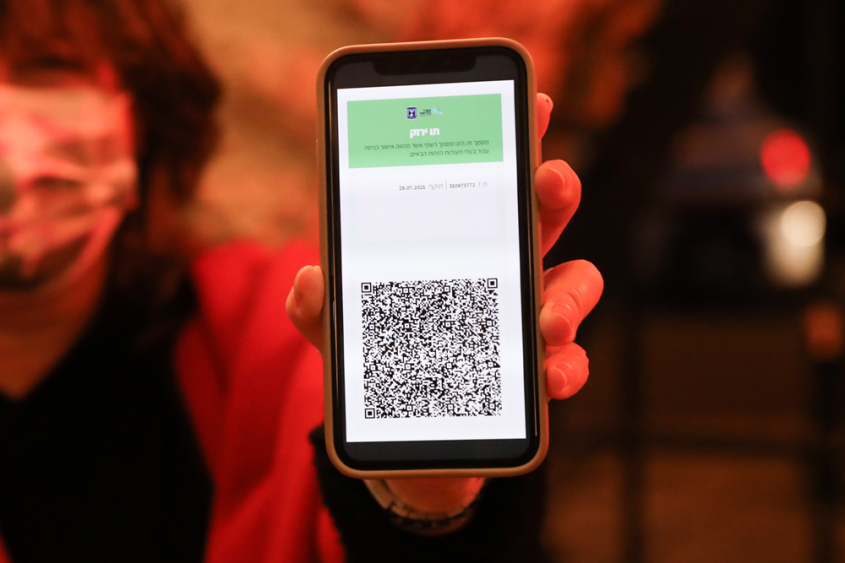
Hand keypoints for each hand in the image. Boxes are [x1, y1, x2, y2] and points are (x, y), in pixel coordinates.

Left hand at [286, 93, 602, 512]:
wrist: (404, 440)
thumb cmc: (380, 368)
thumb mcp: (341, 334)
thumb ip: (319, 309)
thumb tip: (308, 279)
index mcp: (459, 246)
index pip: (492, 182)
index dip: (517, 141)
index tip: (534, 104)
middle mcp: (502, 274)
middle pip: (543, 219)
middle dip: (554, 193)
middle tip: (550, 181)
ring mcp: (525, 322)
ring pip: (574, 288)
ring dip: (569, 297)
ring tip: (547, 323)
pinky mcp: (536, 375)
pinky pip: (569, 362)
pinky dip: (567, 367)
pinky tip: (549, 376)